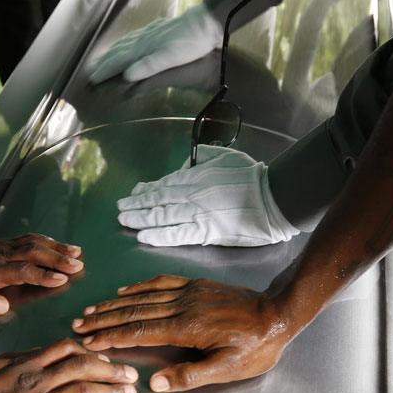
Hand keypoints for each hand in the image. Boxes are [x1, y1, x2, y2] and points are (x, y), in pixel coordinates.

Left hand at [0, 233, 83, 318]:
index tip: (61, 279)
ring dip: (56, 247)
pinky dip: (47, 241)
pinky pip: (28, 239)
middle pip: (32, 252)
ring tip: (77, 253)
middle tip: (77, 265)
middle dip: (57, 258)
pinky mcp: (4, 244)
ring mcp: (1, 247)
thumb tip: (2, 305)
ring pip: (32, 243)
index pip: (20, 270)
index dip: (42, 274)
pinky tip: (60, 245)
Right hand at [71, 275, 298, 392]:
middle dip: (103, 319)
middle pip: (134, 311)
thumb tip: (154, 382)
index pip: (139, 331)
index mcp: (186, 327)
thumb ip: (189, 376)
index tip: (89, 341)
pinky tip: (125, 291)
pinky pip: (160, 283)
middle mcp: (182, 305)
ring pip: (143, 296)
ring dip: (114, 303)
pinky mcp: (196, 285)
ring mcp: (188, 292)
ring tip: (92, 309)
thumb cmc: (255, 347)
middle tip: (78, 324)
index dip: (111, 337)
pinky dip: (138, 287)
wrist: (279, 313)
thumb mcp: (227, 369)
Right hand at [87, 4, 221, 82]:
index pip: (118, 61)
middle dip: (103, 64)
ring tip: (101, 61)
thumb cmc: (190, 44)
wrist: (205, 23)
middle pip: (117, 52)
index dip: (105, 71)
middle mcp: (142, 40)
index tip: (92, 80)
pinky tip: (125, 45)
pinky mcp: (156, 31)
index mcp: (143, 48)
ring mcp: (148, 34)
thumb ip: (148, 66)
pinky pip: (132, 39)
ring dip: (110, 54)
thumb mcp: (170, 59)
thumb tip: (126, 76)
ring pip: (123, 44)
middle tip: (91, 74)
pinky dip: (123, 45)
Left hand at [117, 145, 299, 246]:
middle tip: (121, 208)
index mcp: (196, 176)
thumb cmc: (253, 176)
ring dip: (140, 218)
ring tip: (124, 220)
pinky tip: (143, 236)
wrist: (272, 198)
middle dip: (136, 204)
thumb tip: (188, 160)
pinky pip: (176, 234)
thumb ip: (203, 156)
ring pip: (161, 216)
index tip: (134, 192)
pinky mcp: (205, 232)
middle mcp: (191, 194)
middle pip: (157, 199)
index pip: (165, 183)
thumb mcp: (226, 155)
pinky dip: (158, 235)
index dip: (146, 190)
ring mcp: (197, 213)